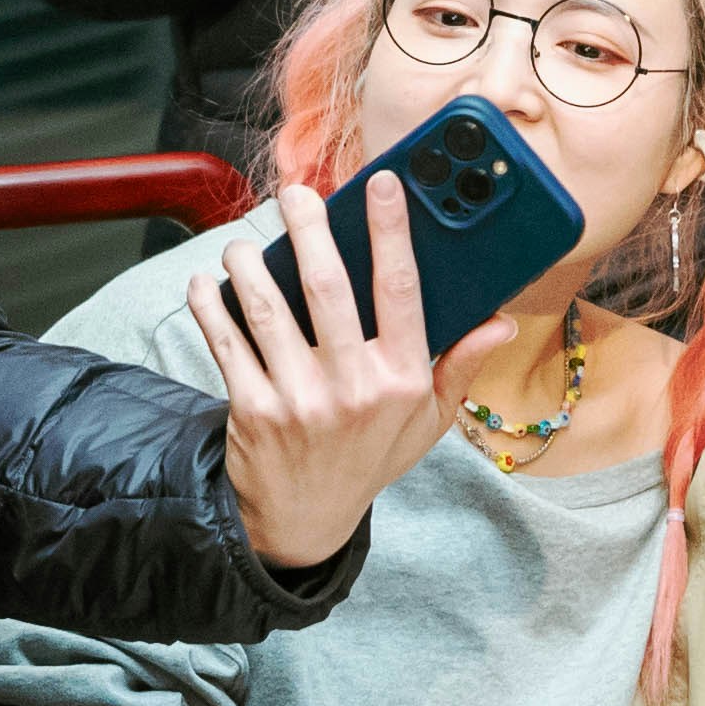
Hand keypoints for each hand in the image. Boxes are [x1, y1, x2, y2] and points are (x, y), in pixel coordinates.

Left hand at [192, 178, 448, 571]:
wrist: (302, 520)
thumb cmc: (368, 457)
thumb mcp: (427, 421)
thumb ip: (460, 366)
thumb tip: (498, 322)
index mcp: (401, 379)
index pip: (402, 290)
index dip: (392, 231)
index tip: (383, 185)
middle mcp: (353, 387)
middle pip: (327, 285)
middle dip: (309, 227)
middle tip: (295, 193)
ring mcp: (299, 398)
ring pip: (267, 306)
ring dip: (248, 262)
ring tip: (243, 242)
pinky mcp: (252, 409)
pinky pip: (225, 340)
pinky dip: (210, 303)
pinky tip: (206, 281)